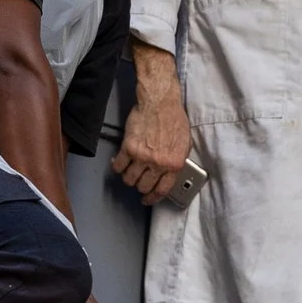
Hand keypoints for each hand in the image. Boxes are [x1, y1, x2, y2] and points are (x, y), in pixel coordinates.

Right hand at [113, 42, 191, 204]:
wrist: (160, 102)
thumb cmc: (173, 119)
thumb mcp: (184, 144)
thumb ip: (176, 161)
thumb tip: (170, 174)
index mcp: (173, 164)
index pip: (162, 190)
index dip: (153, 198)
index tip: (148, 200)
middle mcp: (157, 164)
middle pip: (143, 186)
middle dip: (140, 186)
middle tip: (139, 181)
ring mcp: (142, 157)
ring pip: (129, 179)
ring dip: (128, 178)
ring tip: (129, 172)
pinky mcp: (128, 148)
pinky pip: (119, 166)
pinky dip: (117, 167)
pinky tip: (119, 164)